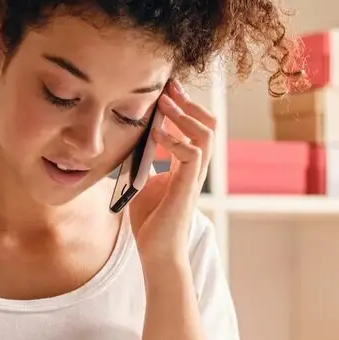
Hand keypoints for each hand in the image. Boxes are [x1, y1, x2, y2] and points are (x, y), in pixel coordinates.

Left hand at [128, 80, 213, 267]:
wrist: (156, 252)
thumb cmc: (150, 223)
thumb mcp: (141, 182)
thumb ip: (143, 162)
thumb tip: (130, 140)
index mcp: (187, 166)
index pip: (194, 128)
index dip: (184, 106)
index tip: (167, 89)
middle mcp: (195, 168)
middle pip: (208, 125)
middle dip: (190, 103)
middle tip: (170, 87)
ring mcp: (194, 177)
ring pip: (205, 135)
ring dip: (184, 115)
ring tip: (165, 103)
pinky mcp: (187, 188)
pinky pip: (191, 154)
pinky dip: (175, 140)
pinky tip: (156, 134)